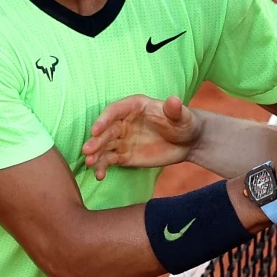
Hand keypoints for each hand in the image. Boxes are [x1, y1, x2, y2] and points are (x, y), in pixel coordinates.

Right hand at [81, 95, 203, 180]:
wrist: (189, 142)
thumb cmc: (185, 123)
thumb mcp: (183, 117)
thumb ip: (176, 110)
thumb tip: (173, 100)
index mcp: (134, 106)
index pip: (114, 110)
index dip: (104, 119)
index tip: (95, 130)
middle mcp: (124, 121)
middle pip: (106, 130)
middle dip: (96, 140)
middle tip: (87, 151)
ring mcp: (123, 139)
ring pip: (104, 146)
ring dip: (95, 154)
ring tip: (90, 164)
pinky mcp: (124, 155)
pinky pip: (110, 160)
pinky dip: (103, 167)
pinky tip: (99, 175)